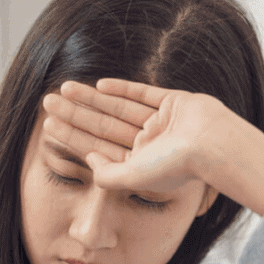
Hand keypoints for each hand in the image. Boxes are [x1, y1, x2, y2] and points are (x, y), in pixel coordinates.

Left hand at [43, 79, 263, 215]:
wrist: (216, 146)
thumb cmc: (176, 167)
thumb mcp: (133, 178)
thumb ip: (107, 175)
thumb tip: (89, 160)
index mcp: (139, 167)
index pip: (98, 149)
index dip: (72, 137)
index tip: (49, 127)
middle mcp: (149, 146)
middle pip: (104, 127)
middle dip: (75, 114)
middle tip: (47, 102)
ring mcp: (162, 124)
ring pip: (119, 109)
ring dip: (92, 99)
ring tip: (64, 89)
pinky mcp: (175, 104)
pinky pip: (144, 94)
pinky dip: (123, 89)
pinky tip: (100, 85)